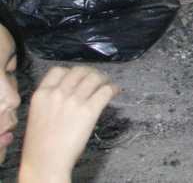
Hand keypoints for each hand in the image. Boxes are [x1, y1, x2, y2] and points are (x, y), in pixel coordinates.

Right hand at [18, 66, 117, 182]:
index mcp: (41, 94)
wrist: (45, 162)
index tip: (78, 76)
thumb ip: (50, 101)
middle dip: (90, 73)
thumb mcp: (38, 116)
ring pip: (95, 77)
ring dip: (103, 79)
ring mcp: (74, 100)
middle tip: (96, 79)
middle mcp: (58, 93)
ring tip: (106, 85)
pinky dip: (113, 88)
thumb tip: (68, 93)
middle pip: (80, 71)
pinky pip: (106, 90)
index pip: (58, 70)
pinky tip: (114, 92)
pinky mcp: (89, 109)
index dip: (71, 72)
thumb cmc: (40, 146)